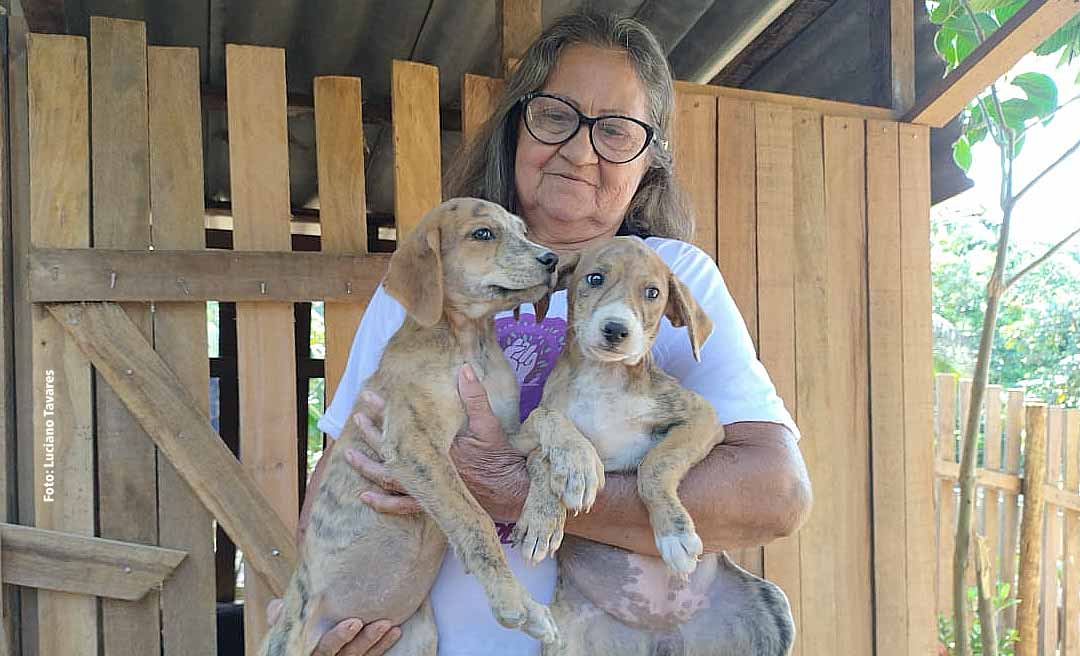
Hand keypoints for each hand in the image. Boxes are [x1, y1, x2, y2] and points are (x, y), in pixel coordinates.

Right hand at [265, 598, 400, 654]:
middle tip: (380, 624)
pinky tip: (395, 632)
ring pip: (362, 655)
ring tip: (390, 625)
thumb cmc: (298, 634)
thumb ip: (282, 618)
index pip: (324, 648)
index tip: (353, 623)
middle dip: (363, 639)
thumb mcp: (286, 629)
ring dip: (377, 641)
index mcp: (310, 652)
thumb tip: (277, 608)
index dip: (339, 637)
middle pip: (347, 653)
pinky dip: (384, 645)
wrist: (308, 646)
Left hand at [347, 365, 528, 521]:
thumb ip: (475, 397)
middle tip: (357, 418)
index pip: (406, 426)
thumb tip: (465, 368)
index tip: (370, 396)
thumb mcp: (490, 424)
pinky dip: (384, 503)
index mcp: (440, 446)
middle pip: (393, 449)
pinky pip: (404, 505)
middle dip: (372, 433)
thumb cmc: (501, 457)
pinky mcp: (433, 502)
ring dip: (368, 466)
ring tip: (349, 455)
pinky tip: (366, 497)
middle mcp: (430, 468)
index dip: (386, 410)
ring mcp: (430, 487)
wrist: (512, 492)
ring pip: (391, 477)